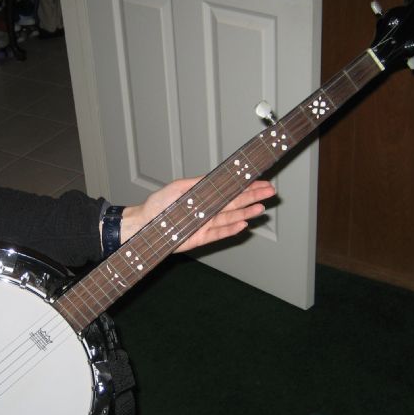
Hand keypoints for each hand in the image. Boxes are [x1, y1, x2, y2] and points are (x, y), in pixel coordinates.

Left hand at [120, 177, 274, 251]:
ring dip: (247, 212)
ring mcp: (205, 225)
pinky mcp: (200, 238)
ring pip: (231, 218)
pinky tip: (244, 224)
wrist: (143, 225)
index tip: (260, 181)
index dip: (245, 186)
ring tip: (262, 208)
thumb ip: (199, 183)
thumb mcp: (179, 187)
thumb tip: (216, 176)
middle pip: (235, 203)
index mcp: (204, 197)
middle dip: (253, 197)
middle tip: (270, 192)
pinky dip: (232, 229)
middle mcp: (207, 211)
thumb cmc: (157, 206)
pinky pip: (220, 234)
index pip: (229, 190)